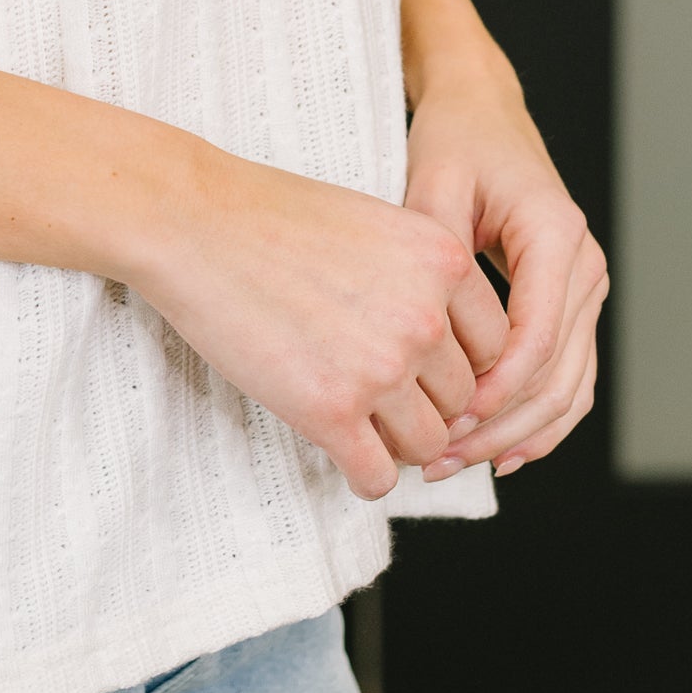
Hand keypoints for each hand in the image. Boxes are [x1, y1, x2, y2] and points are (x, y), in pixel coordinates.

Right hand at [128, 162, 511, 502]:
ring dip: (400, 443)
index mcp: (445, 263)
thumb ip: (423, 280)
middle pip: (464, 400)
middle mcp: (425, 319)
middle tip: (387, 400)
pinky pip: (378, 475)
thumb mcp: (378, 225)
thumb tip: (446, 343)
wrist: (195, 223)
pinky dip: (367, 476)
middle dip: (429, 405)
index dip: (460, 364)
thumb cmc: (274, 216)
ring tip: (363, 425)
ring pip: (428, 444)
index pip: (496, 347)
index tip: (427, 369)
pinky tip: (344, 454)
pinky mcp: (329, 411)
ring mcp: (380, 369)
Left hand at [402, 62, 606, 480]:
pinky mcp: (571, 306)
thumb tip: (427, 325)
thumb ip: (435, 249)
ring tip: (455, 462)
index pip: (538, 338)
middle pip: (558, 375)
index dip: (497, 392)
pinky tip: (495, 452)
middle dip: (500, 426)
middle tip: (439, 458)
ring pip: (569, 387)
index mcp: (556, 237)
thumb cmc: (458, 141)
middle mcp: (585, 267)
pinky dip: (536, 420)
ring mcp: (585, 290)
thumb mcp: (435, 181)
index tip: (450, 423)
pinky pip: (567, 378)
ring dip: (516, 434)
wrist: (483, 114)